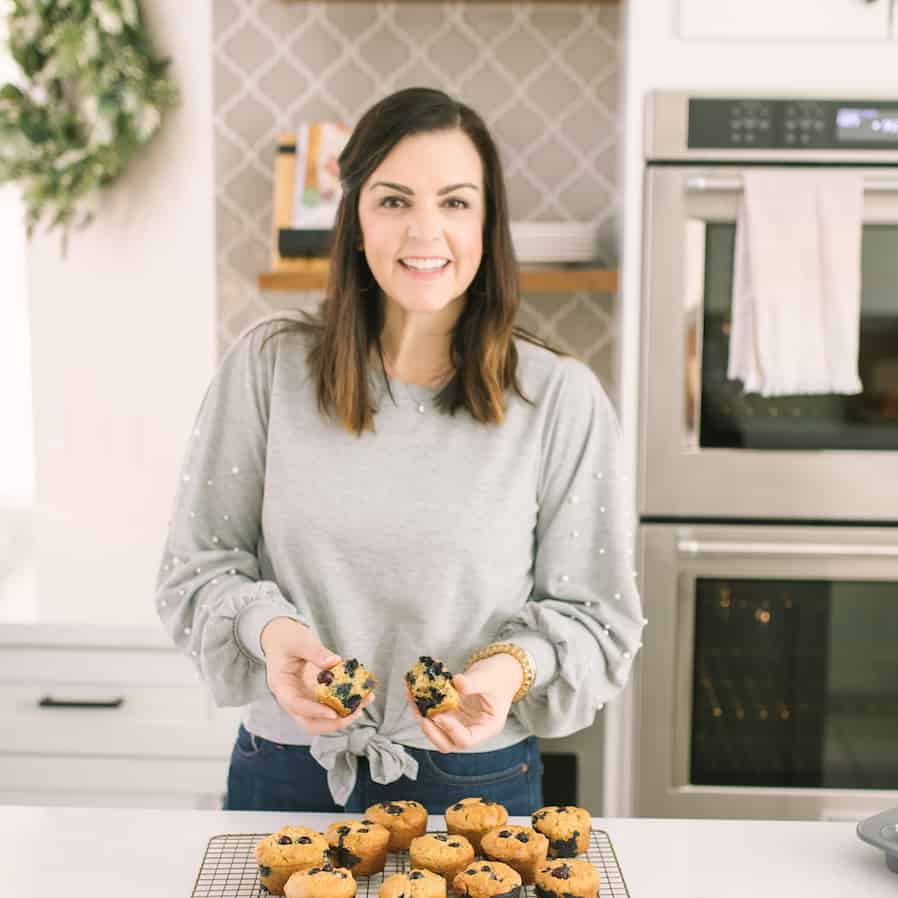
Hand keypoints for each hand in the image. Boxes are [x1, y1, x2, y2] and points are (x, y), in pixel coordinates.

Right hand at [260, 617, 373, 734]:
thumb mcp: (299, 640)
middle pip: (309, 722)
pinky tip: (363, 694)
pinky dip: (347, 702)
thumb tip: (335, 662)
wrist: (280, 638)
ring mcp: (305, 698)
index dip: (314, 711)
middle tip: (355, 712)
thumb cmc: (286, 638)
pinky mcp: (316, 695)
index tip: (333, 713)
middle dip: (333, 722)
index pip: (296, 705)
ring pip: (322, 718)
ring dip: (344, 715)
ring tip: (364, 703)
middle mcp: (293, 698)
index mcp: (282, 686)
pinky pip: (331, 704)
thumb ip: (315, 651)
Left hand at [410, 653, 523, 752]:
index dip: (451, 731)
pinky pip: (433, 712)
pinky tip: (413, 689)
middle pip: (447, 742)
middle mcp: (471, 729)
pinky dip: (422, 703)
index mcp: (486, 728)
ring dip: (422, 716)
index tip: (440, 716)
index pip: (466, 740)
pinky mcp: (450, 711)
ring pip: (436, 728)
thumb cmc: (499, 676)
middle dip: (431, 731)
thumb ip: (474, 682)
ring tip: (412, 697)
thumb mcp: (489, 678)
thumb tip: (457, 682)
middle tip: (421, 714)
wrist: (500, 671)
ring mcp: (459, 721)